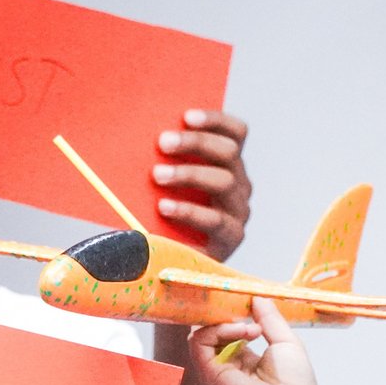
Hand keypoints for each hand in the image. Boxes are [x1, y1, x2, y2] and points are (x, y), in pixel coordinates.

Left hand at [155, 109, 251, 261]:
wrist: (172, 267)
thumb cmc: (164, 218)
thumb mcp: (167, 185)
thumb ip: (166, 161)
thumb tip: (145, 136)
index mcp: (229, 166)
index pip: (236, 133)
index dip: (215, 120)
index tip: (186, 117)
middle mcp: (240, 187)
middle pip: (229, 153)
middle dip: (195, 143)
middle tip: (162, 143)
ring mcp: (238, 213)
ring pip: (224, 182)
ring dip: (189, 174)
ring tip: (157, 175)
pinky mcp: (231, 240)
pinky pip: (216, 220)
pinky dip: (188, 211)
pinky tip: (164, 207)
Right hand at [188, 297, 319, 384]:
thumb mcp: (285, 342)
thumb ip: (270, 318)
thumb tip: (257, 298)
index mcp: (244, 359)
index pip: (228, 330)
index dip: (233, 313)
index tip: (245, 301)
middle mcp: (226, 364)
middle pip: (210, 329)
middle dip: (223, 313)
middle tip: (243, 308)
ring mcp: (216, 369)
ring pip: (202, 332)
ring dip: (226, 322)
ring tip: (253, 329)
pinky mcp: (208, 372)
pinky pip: (199, 341)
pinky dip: (220, 329)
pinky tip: (245, 332)